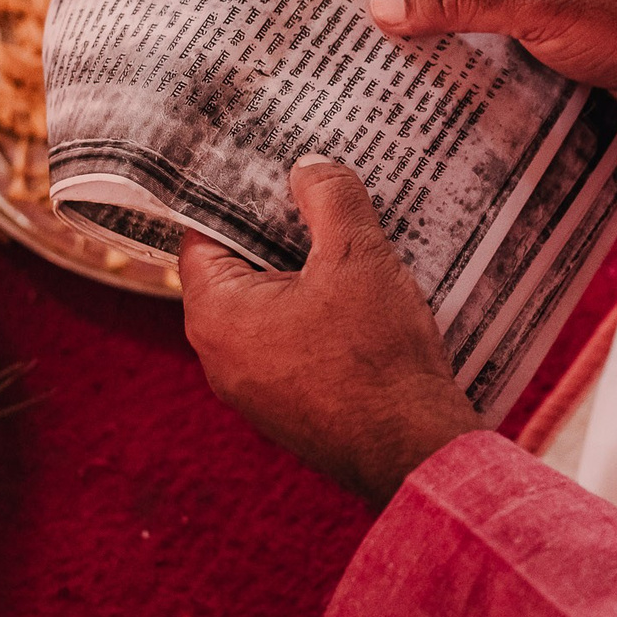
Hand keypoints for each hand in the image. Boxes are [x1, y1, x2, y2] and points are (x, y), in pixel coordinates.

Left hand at [178, 157, 482, 506]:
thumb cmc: (376, 357)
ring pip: (274, 311)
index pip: (204, 237)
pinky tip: (367, 300)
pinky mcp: (292, 409)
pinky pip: (296, 346)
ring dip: (309, 280)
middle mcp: (221, 359)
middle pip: (241, 273)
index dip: (238, 199)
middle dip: (282, 236)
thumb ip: (330, 199)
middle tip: (322, 200)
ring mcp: (256, 391)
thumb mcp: (357, 257)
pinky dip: (323, 319)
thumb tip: (310, 168)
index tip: (272, 171)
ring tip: (354, 245)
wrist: (412, 448)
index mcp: (216, 317)